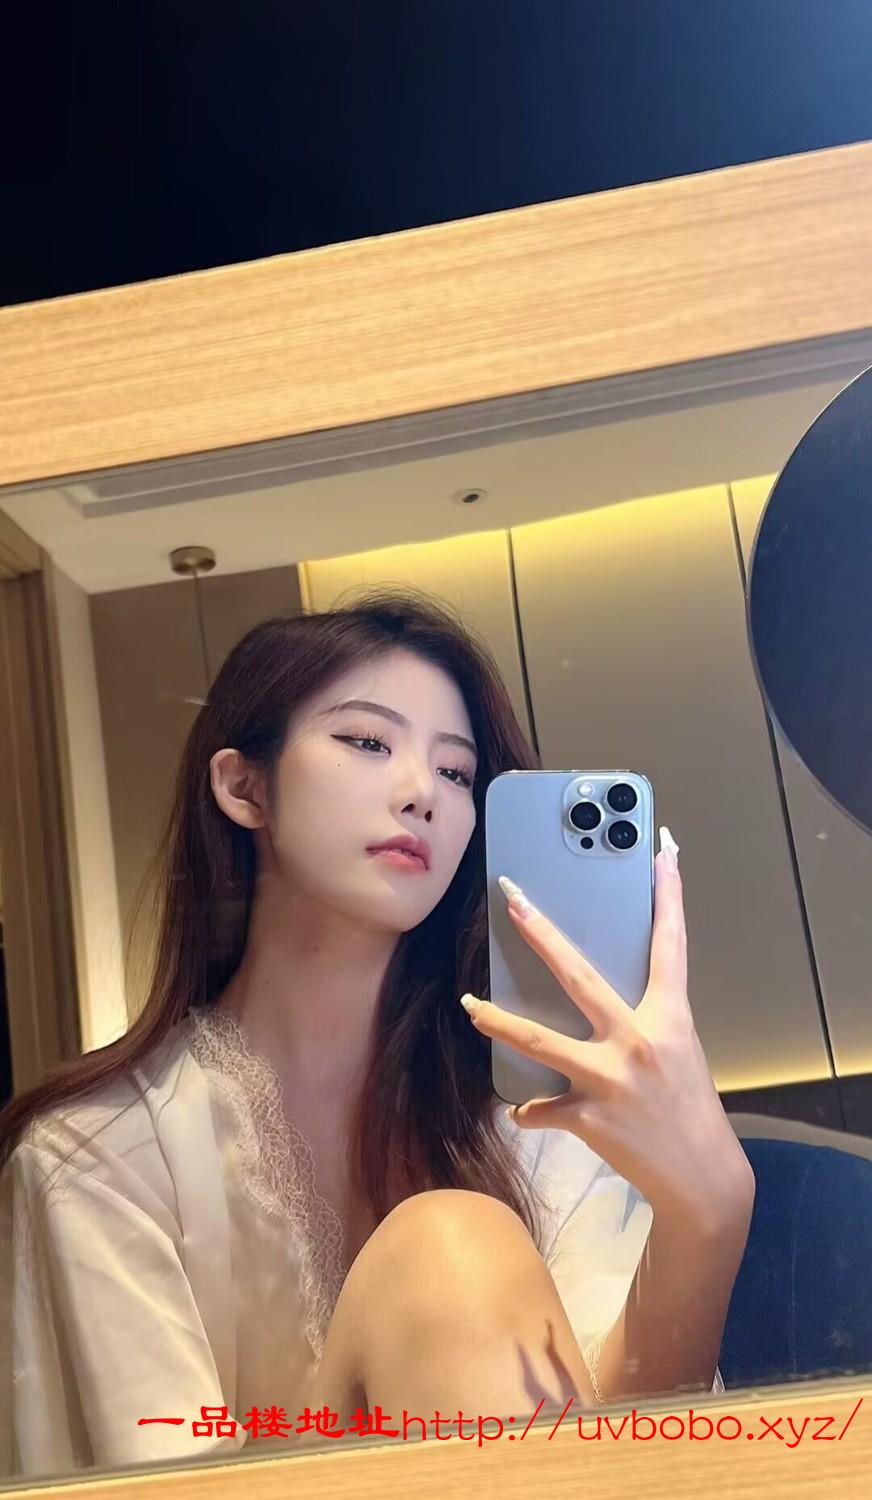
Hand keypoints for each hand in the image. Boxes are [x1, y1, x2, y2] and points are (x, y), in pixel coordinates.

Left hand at [461, 828, 753, 1228]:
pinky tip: (523, 1108)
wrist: (701, 1178)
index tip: (662, 851)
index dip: (669, 897)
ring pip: (541, 1040)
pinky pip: (542, 1108)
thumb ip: (644, 1019)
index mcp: (669, 1018)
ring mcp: (610, 1079)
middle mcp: (638, 1041)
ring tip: (469, 1003)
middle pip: (580, 976)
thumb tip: (601, 998)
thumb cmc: (687, 1107)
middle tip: (513, 900)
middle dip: (543, 935)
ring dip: (500, 1021)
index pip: (670, 946)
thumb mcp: (678, 1050)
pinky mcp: (589, 1117)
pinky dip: (530, 1108)